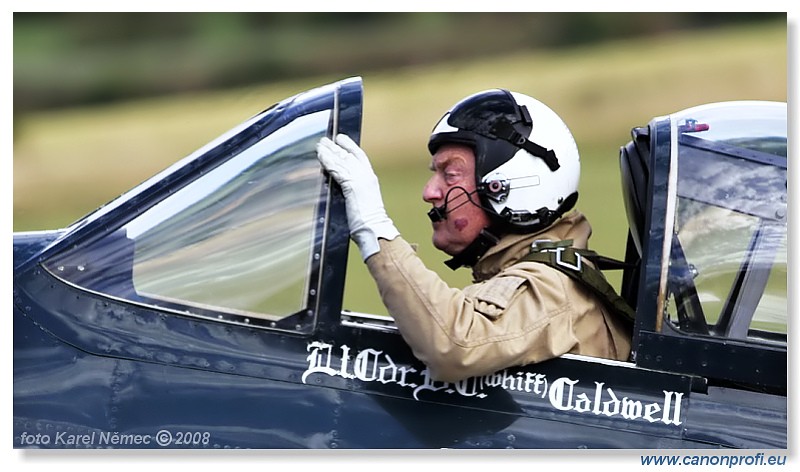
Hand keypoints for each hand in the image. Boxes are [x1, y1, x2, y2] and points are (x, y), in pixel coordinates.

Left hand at [316, 134, 398, 259]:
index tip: (340, 139)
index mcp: (370, 179)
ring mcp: (360, 180)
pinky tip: (321, 157)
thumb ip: (354, 192)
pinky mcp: (352, 185)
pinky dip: (328, 162)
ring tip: (320, 145)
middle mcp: (366, 176)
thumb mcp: (362, 202)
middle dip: (335, 147)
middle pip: (348, 156)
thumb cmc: (369, 223)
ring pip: (342, 161)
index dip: (349, 146)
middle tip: (324, 141)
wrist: (374, 230)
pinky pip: (337, 170)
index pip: (359, 157)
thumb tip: (344, 188)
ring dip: (329, 152)